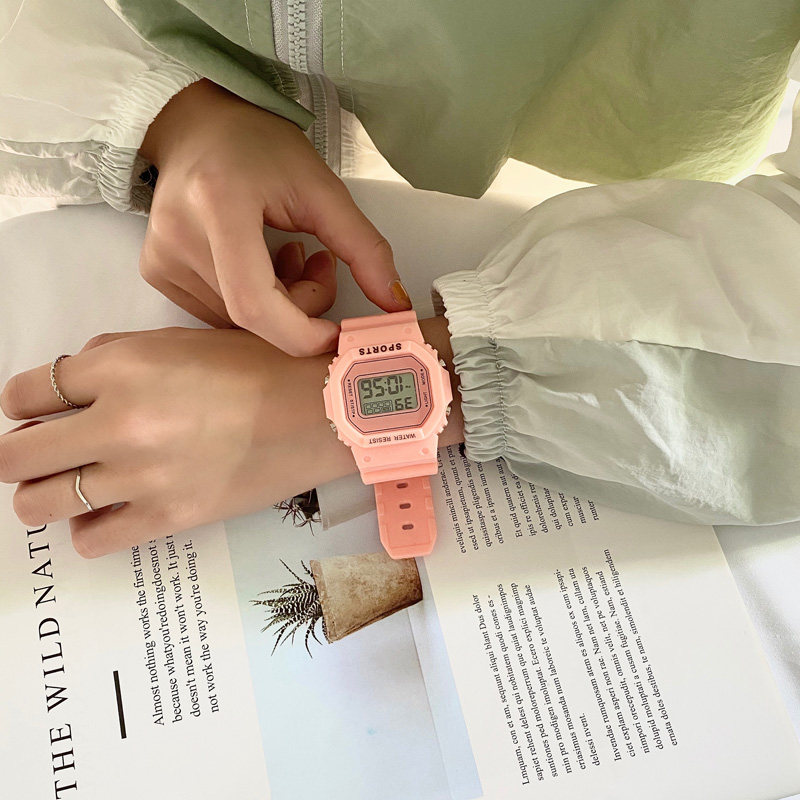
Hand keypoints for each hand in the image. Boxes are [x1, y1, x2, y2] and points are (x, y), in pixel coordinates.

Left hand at [0, 322, 460, 558]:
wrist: (319, 413)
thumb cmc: (262, 367)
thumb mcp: (186, 339)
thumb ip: (120, 353)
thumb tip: (76, 378)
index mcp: (121, 366)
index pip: (25, 392)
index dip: (25, 401)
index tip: (40, 409)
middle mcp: (119, 422)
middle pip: (15, 455)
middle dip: (20, 452)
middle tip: (44, 451)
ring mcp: (140, 477)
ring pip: (38, 503)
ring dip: (42, 494)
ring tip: (68, 485)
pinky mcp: (168, 518)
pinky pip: (91, 540)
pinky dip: (89, 528)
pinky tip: (109, 511)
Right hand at [138, 79, 410, 355]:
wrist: (197, 127)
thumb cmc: (260, 147)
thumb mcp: (321, 187)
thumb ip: (364, 248)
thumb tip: (396, 306)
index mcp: (219, 204)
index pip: (256, 303)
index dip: (301, 332)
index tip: (337, 331)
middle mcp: (179, 237)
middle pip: (254, 317)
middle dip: (300, 309)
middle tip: (321, 266)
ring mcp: (162, 259)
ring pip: (239, 322)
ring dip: (280, 306)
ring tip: (289, 256)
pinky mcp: (157, 273)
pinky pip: (219, 314)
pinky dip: (254, 304)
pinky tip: (261, 264)